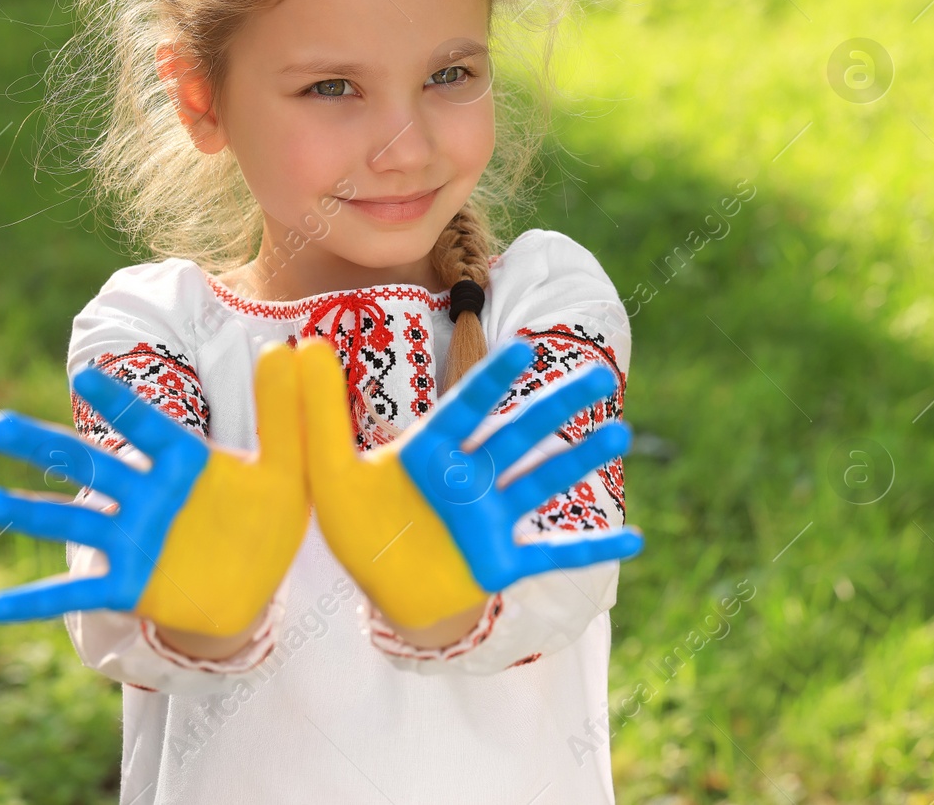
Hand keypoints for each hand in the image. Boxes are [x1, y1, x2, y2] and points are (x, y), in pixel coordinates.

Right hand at [0, 342, 310, 635]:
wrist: (261, 584)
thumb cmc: (271, 516)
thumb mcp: (290, 466)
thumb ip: (285, 412)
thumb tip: (288, 347)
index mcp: (184, 461)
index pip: (148, 426)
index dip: (120, 402)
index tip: (86, 371)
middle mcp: (146, 494)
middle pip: (90, 464)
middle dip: (43, 445)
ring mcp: (131, 539)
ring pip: (73, 521)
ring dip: (28, 511)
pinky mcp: (126, 585)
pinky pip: (76, 592)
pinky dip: (35, 600)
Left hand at [298, 335, 642, 629]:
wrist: (382, 590)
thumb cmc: (360, 527)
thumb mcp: (327, 472)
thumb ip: (315, 413)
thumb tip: (299, 343)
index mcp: (433, 450)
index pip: (467, 407)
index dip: (494, 381)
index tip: (523, 349)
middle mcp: (471, 476)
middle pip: (519, 433)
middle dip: (557, 405)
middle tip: (599, 372)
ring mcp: (492, 517)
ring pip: (542, 480)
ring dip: (580, 459)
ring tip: (620, 433)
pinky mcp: (502, 560)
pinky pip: (552, 554)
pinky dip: (591, 549)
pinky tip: (635, 539)